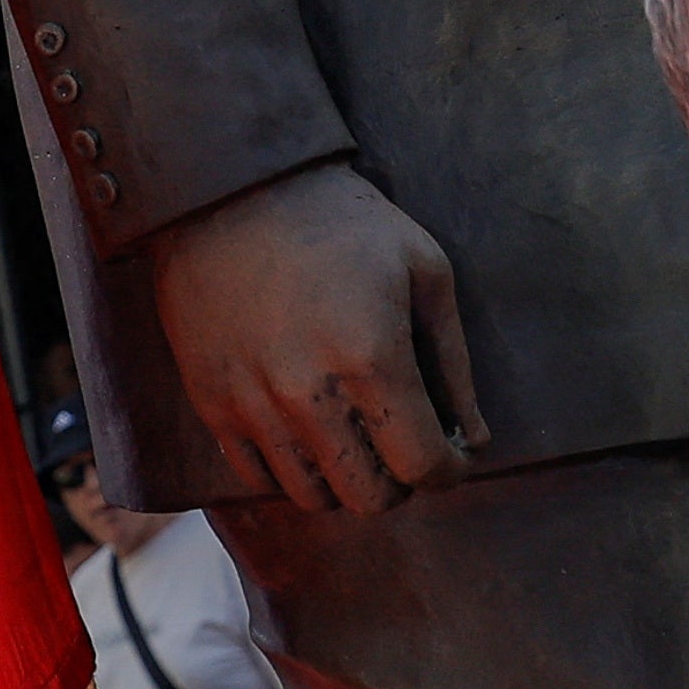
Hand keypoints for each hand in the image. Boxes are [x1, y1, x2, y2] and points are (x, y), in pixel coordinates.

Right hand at [145, 158, 482, 514]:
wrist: (229, 191)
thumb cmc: (340, 223)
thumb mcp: (422, 269)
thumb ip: (454, 363)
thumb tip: (475, 439)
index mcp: (372, 359)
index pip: (423, 466)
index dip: (450, 471)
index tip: (452, 455)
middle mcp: (310, 396)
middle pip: (369, 497)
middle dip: (399, 481)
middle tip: (401, 442)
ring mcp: (254, 406)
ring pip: (313, 497)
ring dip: (344, 478)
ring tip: (353, 436)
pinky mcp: (213, 404)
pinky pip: (260, 477)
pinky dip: (292, 469)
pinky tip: (306, 429)